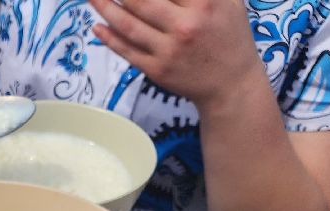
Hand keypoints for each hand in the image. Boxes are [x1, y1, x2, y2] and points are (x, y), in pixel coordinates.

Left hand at [90, 0, 261, 106]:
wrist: (231, 84)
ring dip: (105, 9)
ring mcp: (169, 50)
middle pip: (141, 1)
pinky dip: (109, 38)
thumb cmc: (229, 34)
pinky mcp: (157, 70)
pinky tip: (97, 26)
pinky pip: (127, 51)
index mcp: (205, 3)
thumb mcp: (227, 1)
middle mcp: (185, 25)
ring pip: (129, 25)